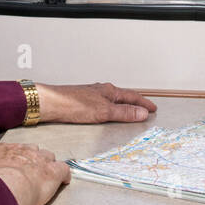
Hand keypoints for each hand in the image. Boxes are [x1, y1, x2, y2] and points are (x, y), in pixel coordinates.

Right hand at [0, 142, 69, 204]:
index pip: (9, 149)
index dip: (14, 158)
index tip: (13, 165)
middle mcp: (20, 150)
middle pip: (31, 150)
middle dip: (32, 160)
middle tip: (29, 173)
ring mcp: (38, 159)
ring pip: (47, 157)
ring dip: (47, 166)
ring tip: (46, 177)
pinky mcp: (52, 172)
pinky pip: (63, 170)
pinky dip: (64, 175)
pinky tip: (64, 181)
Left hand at [34, 82, 156, 124]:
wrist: (50, 103)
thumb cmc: (75, 105)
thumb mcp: (104, 111)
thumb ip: (124, 112)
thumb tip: (143, 113)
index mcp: (109, 91)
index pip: (132, 97)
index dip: (144, 103)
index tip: (154, 109)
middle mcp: (102, 91)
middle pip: (124, 96)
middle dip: (136, 103)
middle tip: (146, 110)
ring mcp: (92, 95)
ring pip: (113, 100)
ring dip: (124, 105)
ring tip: (131, 112)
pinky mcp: (83, 102)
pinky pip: (104, 104)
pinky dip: (112, 108)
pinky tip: (108, 113)